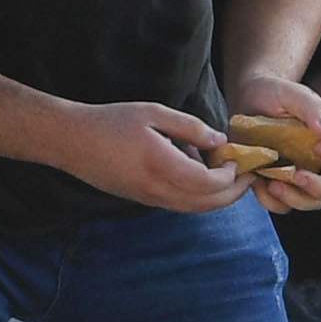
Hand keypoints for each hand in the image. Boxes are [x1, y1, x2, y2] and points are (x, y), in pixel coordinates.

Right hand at [59, 101, 247, 214]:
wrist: (72, 142)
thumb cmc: (111, 121)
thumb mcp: (153, 113)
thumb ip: (189, 127)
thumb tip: (220, 141)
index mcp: (161, 165)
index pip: (209, 183)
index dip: (230, 176)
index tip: (239, 159)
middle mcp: (157, 189)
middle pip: (206, 204)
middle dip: (233, 193)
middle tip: (248, 176)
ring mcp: (149, 199)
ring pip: (193, 208)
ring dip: (216, 197)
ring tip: (227, 175)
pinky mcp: (142, 200)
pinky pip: (179, 204)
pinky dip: (197, 195)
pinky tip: (195, 171)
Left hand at [225, 73, 320, 213]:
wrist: (245, 101)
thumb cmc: (275, 93)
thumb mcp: (292, 94)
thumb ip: (312, 109)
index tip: (318, 147)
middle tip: (296, 176)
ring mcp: (305, 175)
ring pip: (315, 202)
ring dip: (296, 199)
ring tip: (272, 183)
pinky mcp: (282, 186)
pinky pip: (284, 207)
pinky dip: (272, 201)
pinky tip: (258, 183)